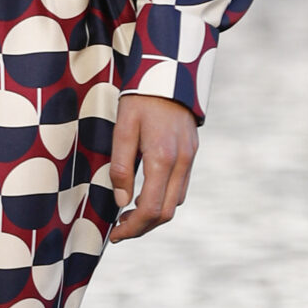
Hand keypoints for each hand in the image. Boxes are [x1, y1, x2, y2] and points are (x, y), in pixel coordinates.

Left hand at [108, 92, 197, 241]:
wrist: (170, 73)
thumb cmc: (141, 99)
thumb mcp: (123, 128)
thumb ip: (121, 165)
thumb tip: (121, 200)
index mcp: (162, 158)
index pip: (149, 208)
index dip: (132, 228)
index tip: (114, 234)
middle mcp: (181, 163)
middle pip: (166, 213)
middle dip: (142, 227)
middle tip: (119, 230)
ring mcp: (190, 159)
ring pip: (175, 202)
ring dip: (153, 215)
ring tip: (129, 215)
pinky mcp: (192, 153)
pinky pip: (180, 187)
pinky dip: (163, 199)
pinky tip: (145, 195)